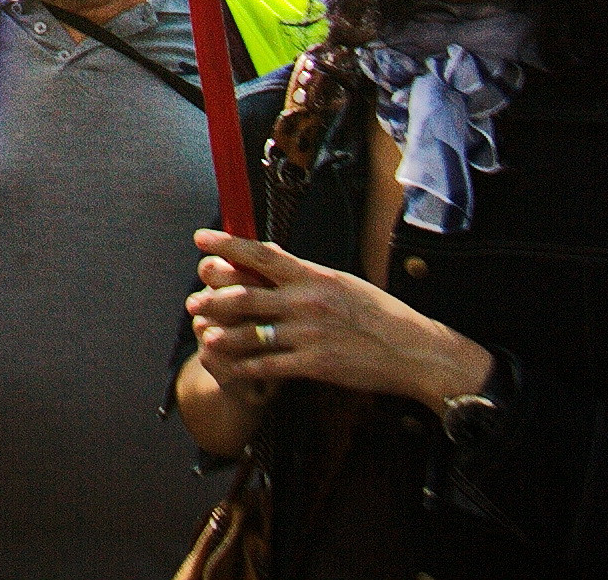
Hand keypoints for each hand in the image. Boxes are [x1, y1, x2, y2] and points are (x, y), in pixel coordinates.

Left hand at [185, 230, 492, 409]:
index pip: (261, 253)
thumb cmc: (382, 315)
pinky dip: (245, 367)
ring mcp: (308, 334)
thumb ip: (308, 275)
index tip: (202, 239)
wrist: (414, 350)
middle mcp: (306, 301)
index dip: (226, 244)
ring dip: (221, 334)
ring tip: (204, 335)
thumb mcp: (345, 283)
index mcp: (314, 275)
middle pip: (244, 293)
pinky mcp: (314, 365)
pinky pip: (268, 366)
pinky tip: (231, 368)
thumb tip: (276, 261)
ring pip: (249, 332)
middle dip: (212, 298)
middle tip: (193, 302)